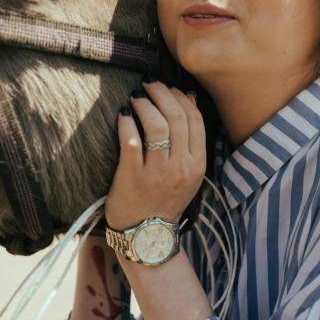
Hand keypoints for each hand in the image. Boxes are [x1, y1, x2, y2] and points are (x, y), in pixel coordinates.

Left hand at [104, 80, 205, 230]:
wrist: (147, 236)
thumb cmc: (166, 199)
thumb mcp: (188, 172)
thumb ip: (191, 139)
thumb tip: (189, 97)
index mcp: (197, 164)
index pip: (194, 120)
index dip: (180, 97)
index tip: (168, 87)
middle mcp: (180, 168)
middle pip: (176, 118)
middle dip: (162, 94)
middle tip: (148, 84)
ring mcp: (157, 173)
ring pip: (156, 126)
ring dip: (145, 105)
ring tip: (135, 97)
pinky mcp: (132, 178)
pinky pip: (131, 143)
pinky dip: (126, 124)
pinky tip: (122, 115)